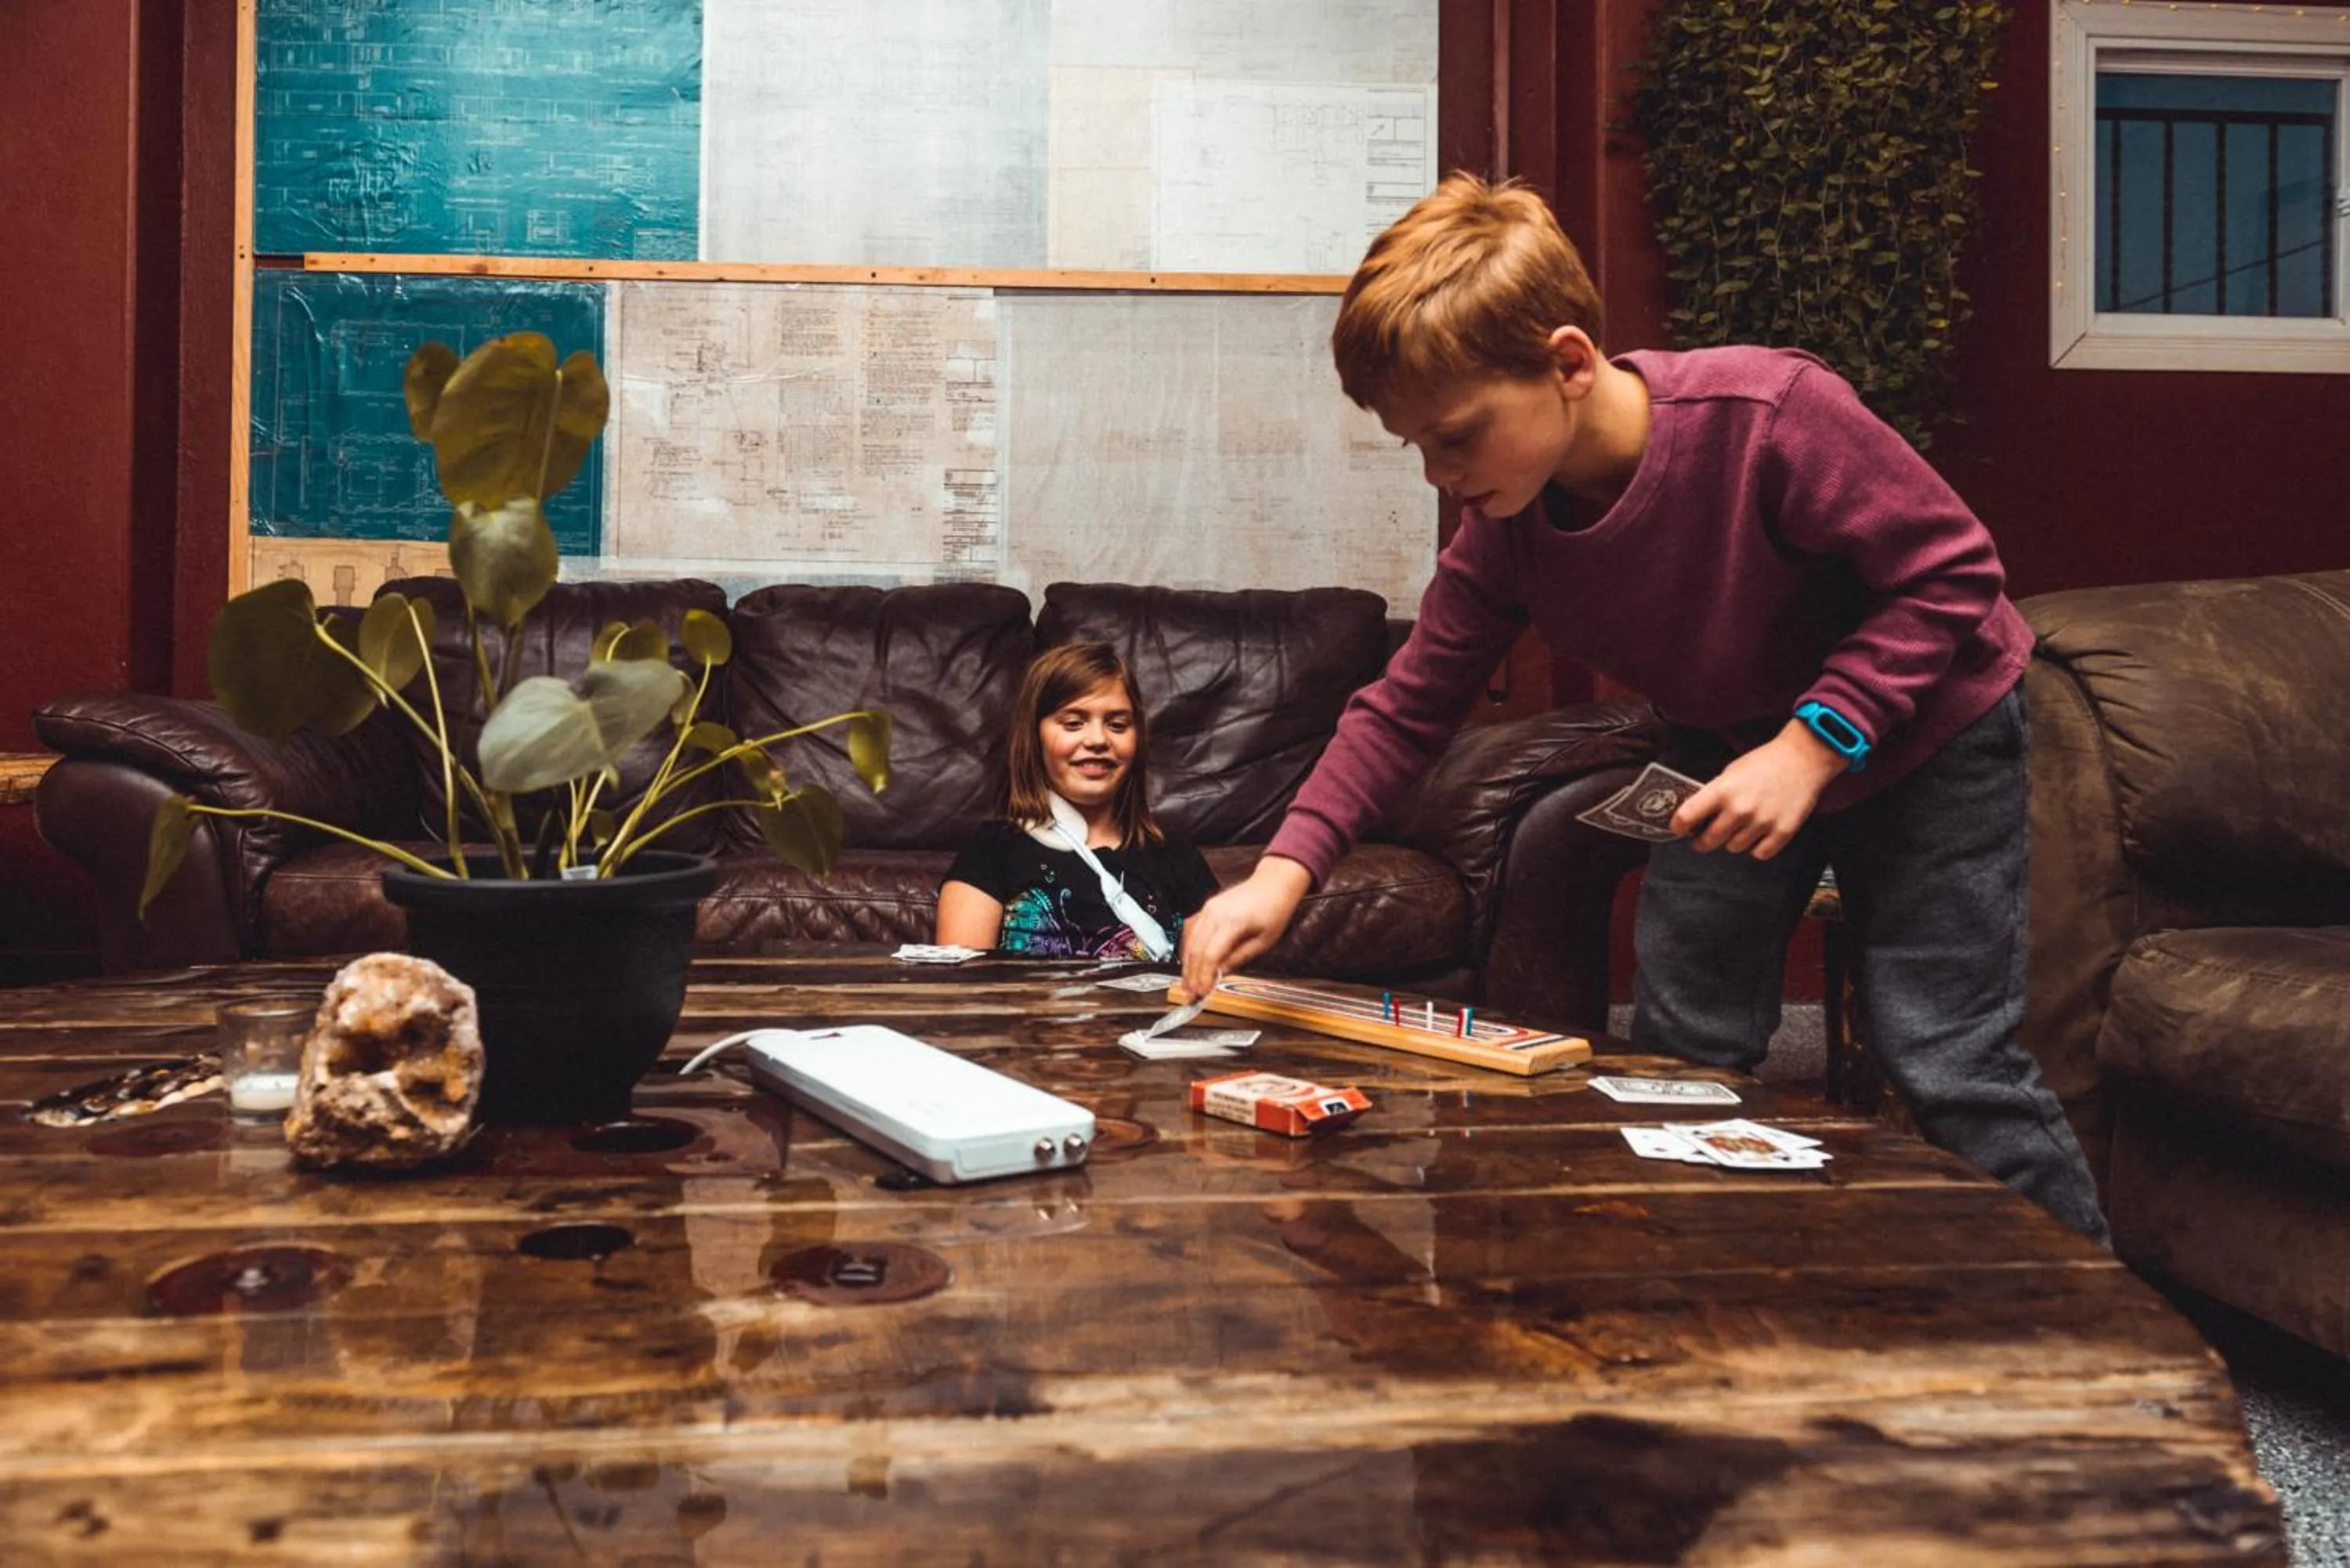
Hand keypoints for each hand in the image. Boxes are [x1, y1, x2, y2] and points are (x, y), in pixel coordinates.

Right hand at [1179, 856, 1312, 998]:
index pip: (1210, 955)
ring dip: (1187, 964)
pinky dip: (1188, 948)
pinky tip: (1189, 963)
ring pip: (1190, 940)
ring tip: (1187, 983)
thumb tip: (1220, 974)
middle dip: (1192, 974)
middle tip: (1191, 993)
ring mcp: (1208, 909)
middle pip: (1195, 949)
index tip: (1202, 992)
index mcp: (1232, 922)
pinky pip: (1192, 930)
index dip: (1204, 976)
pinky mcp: (1207, 908)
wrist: (1273, 883)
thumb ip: (1240, 957)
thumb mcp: (1264, 941)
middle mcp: (1215, 913)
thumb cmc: (1274, 910)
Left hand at [1671, 720, 1848, 858]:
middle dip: (1702, 841)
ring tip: (1741, 826)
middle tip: (1702, 839)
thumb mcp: (1730, 773)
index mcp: (1722, 790)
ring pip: (1734, 848)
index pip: (1687, 817)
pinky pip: (1759, 854)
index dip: (1678, 826)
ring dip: (1733, 840)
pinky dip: (1757, 847)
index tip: (1678, 829)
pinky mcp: (1782, 832)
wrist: (1803, 759)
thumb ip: (1714, 796)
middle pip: (1708, 841)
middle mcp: (1739, 809)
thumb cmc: (1764, 763)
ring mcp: (1762, 823)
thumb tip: (1695, 818)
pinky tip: (1759, 833)